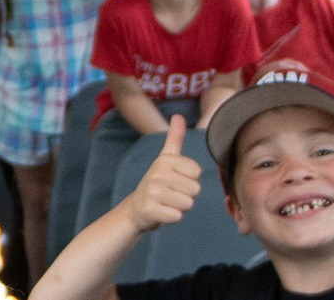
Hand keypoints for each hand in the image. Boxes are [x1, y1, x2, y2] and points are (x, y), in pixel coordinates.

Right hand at [117, 116, 202, 233]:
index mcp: (165, 160)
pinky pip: (177, 216)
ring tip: (167, 203)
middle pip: (195, 189)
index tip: (176, 181)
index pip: (197, 173)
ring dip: (180, 208)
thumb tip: (178, 115)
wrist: (136, 208)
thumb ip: (175, 138)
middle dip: (186, 196)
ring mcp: (152, 192)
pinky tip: (162, 212)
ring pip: (188, 204)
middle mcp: (157, 173)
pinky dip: (173, 218)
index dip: (190, 180)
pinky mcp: (150, 210)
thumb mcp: (166, 159)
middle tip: (171, 195)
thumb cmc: (158, 183)